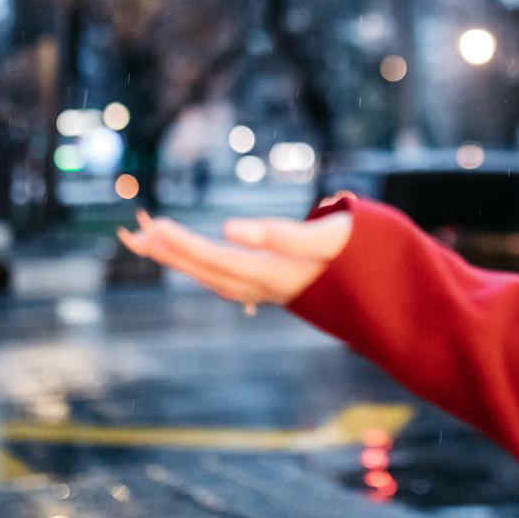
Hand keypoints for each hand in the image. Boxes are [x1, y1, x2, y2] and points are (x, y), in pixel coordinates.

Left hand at [116, 208, 353, 311]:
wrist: (387, 290)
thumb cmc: (362, 255)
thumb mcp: (330, 238)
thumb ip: (282, 235)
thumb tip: (230, 228)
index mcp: (275, 276)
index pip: (219, 259)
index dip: (185, 244)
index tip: (155, 226)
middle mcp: (265, 288)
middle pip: (205, 271)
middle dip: (168, 251)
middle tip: (131, 231)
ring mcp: (267, 290)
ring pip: (210, 276)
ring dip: (177, 258)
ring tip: (145, 238)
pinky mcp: (271, 285)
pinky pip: (222, 275)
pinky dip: (198, 263)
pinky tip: (185, 254)